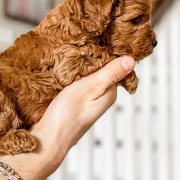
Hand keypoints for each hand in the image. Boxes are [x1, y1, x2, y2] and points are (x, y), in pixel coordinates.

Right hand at [0, 56, 135, 179]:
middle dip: (92, 58)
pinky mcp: (73, 104)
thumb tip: (131, 60)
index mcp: (109, 94)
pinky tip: (63, 71)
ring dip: (79, 67)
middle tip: (80, 44)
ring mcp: (87, 102)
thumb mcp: (89, 88)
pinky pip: (76, 85)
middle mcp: (101, 98)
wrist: (47, 141)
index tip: (96, 39)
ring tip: (70, 54)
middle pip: (100, 71)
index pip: (114, 66)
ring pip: (87, 77)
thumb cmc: (67, 117)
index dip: (106, 52)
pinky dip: (71, 76)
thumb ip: (110, 74)